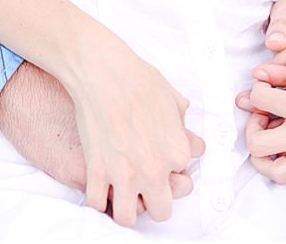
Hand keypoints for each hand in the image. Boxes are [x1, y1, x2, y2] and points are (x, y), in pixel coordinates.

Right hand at [68, 35, 204, 226]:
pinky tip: (99, 183)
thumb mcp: (172, 96)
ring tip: (121, 192)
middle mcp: (154, 169)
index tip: (157, 159)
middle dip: (152, 200)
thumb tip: (189, 135)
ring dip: (126, 207)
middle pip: (161, 211)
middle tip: (143, 184)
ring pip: (128, 218)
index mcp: (177, 152)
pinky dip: (98, 198)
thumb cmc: (137, 76)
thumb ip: (182, 123)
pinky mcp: (96, 169)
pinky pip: (97, 203)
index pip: (183, 181)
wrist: (102, 68)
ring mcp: (124, 173)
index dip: (169, 170)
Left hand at [235, 39, 285, 180]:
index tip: (268, 82)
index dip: (257, 87)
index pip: (258, 101)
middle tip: (264, 110)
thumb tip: (259, 71)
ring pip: (277, 171)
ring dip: (266, 152)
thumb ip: (284, 57)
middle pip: (257, 144)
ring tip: (273, 131)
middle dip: (253, 124)